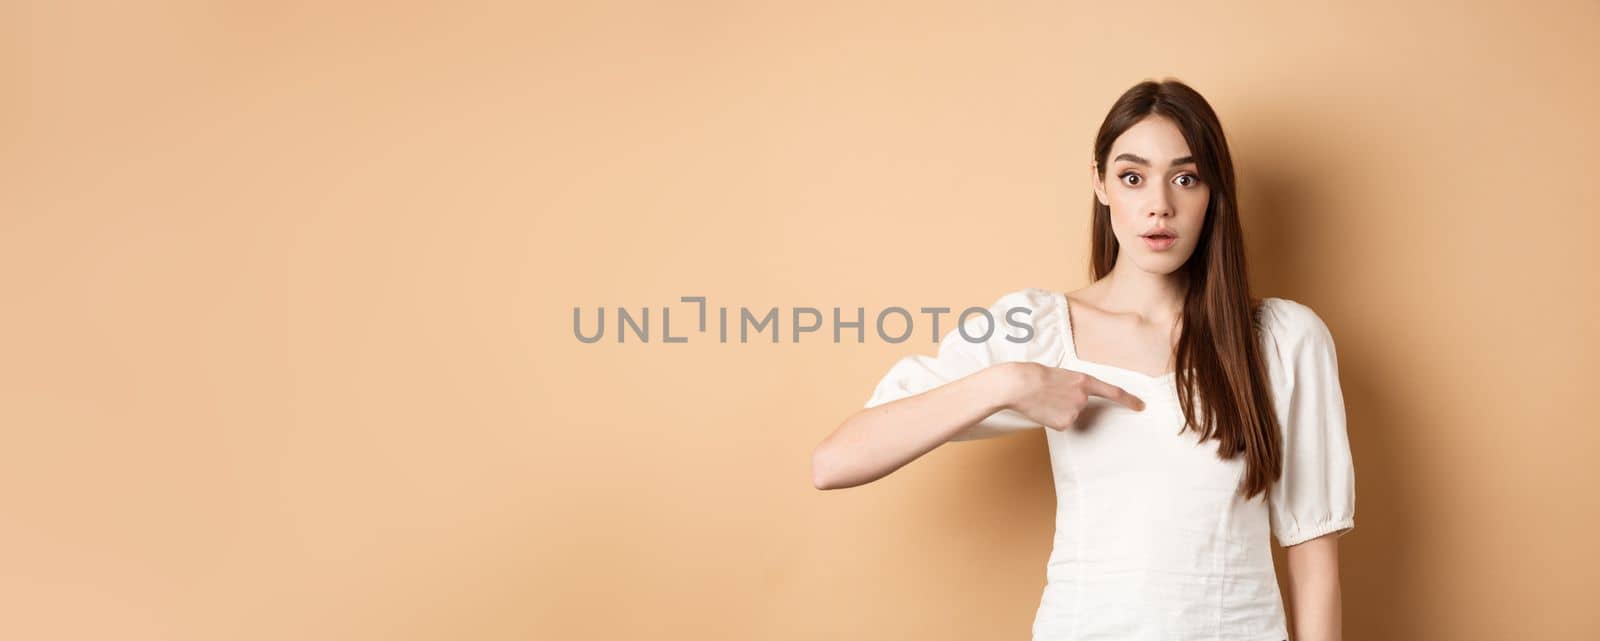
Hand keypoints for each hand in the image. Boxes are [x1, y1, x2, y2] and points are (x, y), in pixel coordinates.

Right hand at [1001, 362, 1145, 430]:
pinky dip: (1053, 419)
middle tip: (1051, 395)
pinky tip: (1043, 410)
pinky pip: (1062, 424)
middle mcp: (1084, 397)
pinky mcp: (1064, 423)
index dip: (1129, 400)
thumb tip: (1075, 401)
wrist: (1018, 384)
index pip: (1114, 392)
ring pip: (1071, 415)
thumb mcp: (1061, 375)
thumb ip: (1074, 386)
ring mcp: (1075, 411)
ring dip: (1059, 410)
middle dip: (1069, 403)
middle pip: (1083, 405)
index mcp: (1085, 381)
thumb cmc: (1035, 376)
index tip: (1140, 406)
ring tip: (1044, 400)